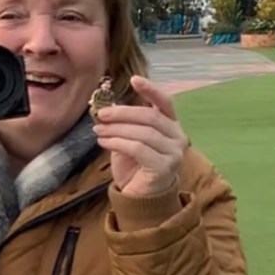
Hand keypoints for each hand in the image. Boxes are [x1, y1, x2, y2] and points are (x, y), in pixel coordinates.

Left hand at [92, 76, 186, 197]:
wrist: (140, 195)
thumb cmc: (134, 164)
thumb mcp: (127, 138)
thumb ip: (123, 123)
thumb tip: (103, 108)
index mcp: (170, 125)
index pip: (165, 102)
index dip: (151, 90)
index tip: (134, 79)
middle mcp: (177, 136)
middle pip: (149, 116)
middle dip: (122, 113)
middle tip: (101, 115)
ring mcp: (174, 152)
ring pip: (143, 133)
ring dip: (116, 129)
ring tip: (98, 130)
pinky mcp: (164, 167)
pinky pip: (138, 149)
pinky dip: (117, 143)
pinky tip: (103, 142)